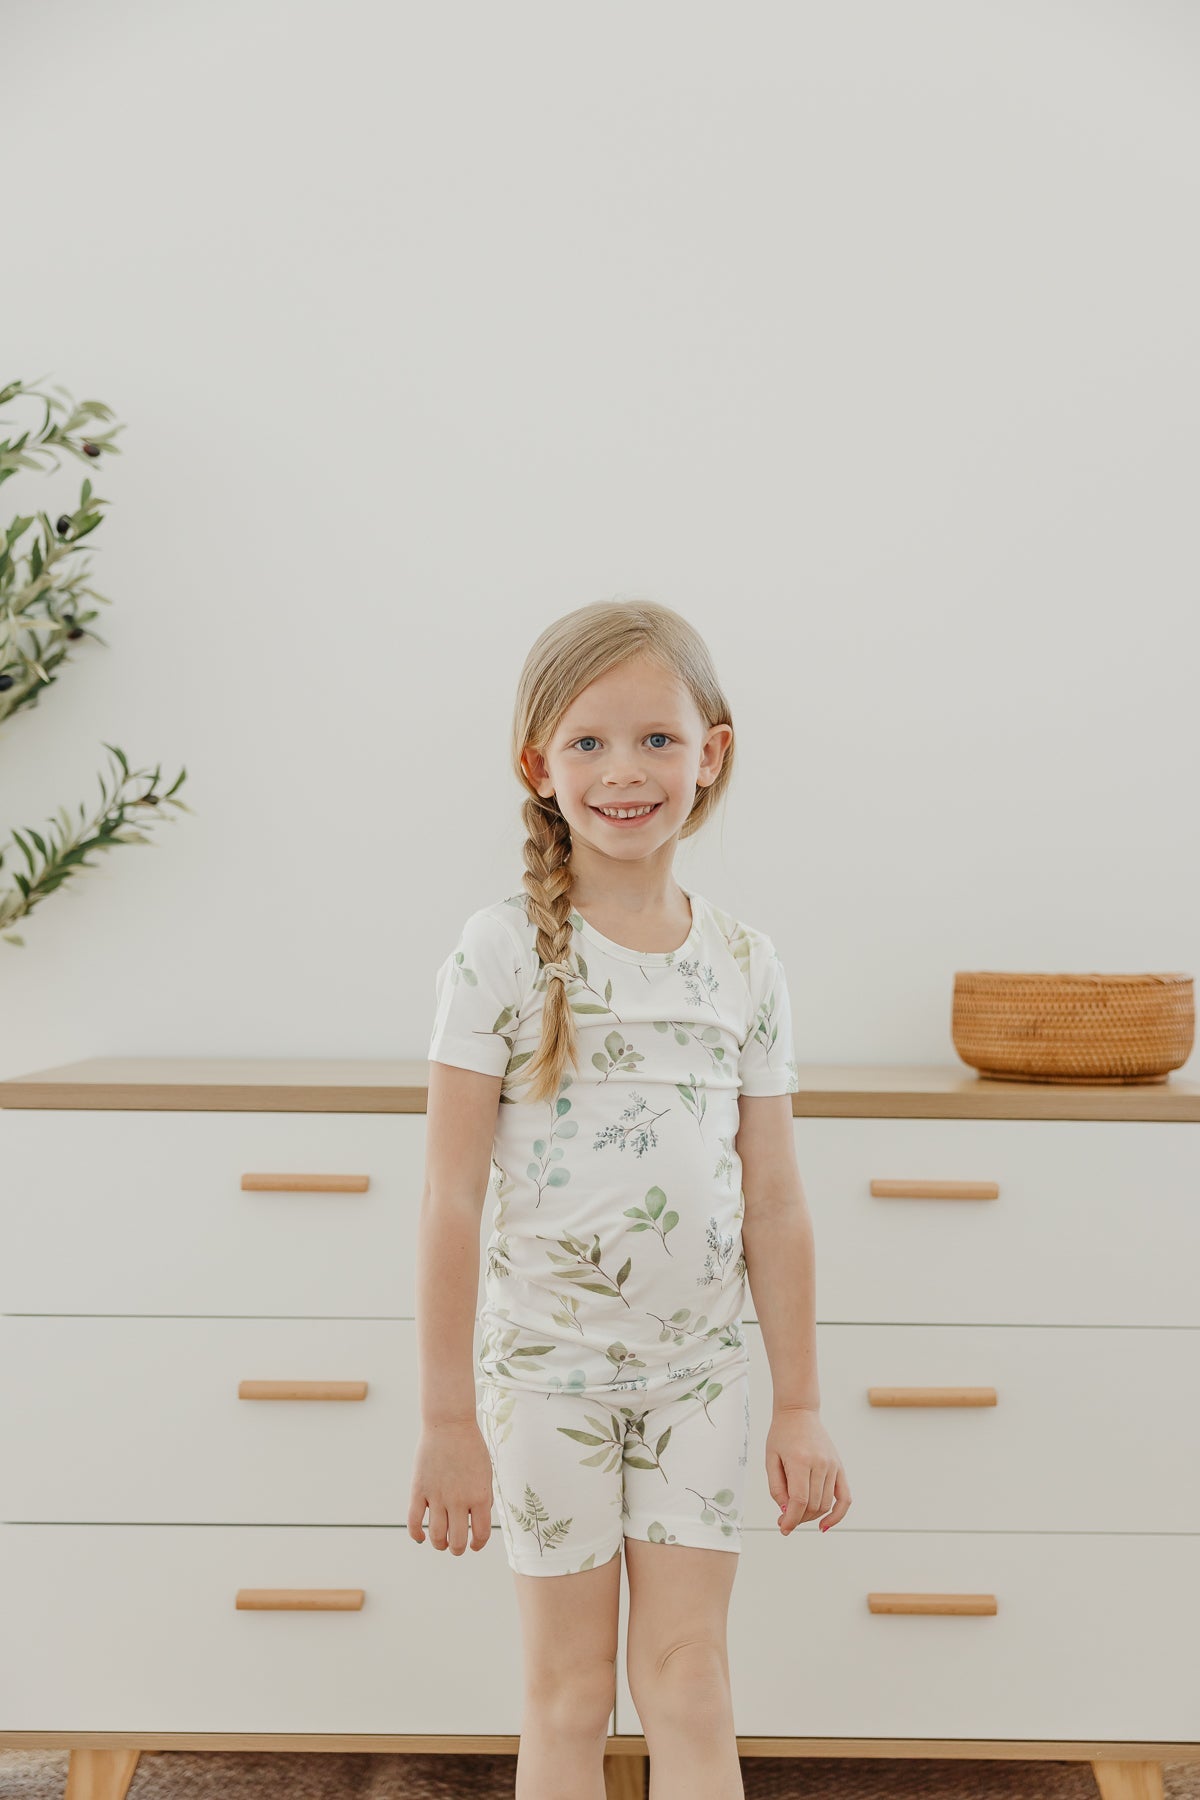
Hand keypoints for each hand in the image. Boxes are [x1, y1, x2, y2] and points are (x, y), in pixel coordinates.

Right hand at [408, 1418, 493, 1555]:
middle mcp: (458, 1500)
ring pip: (436, 1536)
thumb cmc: (471, 1447)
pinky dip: (416, 1535)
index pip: (480, 1534)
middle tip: (456, 1546)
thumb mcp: (486, 1473)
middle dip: (457, 1549)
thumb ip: (483, 1499)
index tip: (474, 1545)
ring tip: (441, 1542)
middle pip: (456, 1542)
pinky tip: (420, 1537)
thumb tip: (476, 1523)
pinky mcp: (419, 1490)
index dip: (478, 1545)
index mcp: (479, 1496)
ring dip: (439, 1544)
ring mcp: (437, 1496)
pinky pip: (414, 1521)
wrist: (450, 1424)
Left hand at [767, 1405, 851, 1533]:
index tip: (783, 1528)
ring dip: (811, 1516)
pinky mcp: (839, 1467)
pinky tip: (825, 1525)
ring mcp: (833, 1466)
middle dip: (798, 1518)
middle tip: (784, 1519)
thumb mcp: (770, 1459)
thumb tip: (786, 1511)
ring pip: (825, 1504)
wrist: (799, 1412)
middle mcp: (820, 1464)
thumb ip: (776, 1487)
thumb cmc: (781, 1435)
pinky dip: (837, 1515)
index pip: (799, 1500)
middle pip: (813, 1505)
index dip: (791, 1518)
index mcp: (801, 1460)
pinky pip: (845, 1498)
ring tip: (797, 1515)